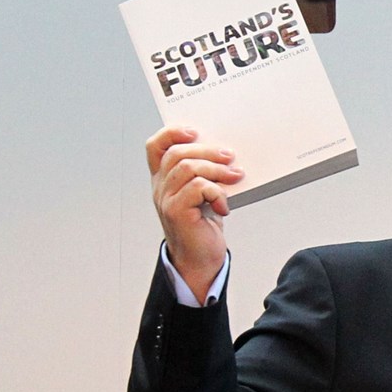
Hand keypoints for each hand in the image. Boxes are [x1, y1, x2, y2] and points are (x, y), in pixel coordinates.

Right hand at [145, 126, 241, 297]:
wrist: (200, 260)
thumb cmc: (203, 226)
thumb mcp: (204, 195)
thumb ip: (206, 174)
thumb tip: (227, 154)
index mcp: (163, 179)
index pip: (156, 146)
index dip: (171, 133)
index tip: (194, 132)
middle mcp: (160, 187)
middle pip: (177, 153)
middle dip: (207, 151)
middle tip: (230, 156)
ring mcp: (165, 199)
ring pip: (188, 168)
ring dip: (216, 170)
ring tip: (235, 177)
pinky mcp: (175, 212)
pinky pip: (197, 188)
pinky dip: (216, 192)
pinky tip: (224, 206)